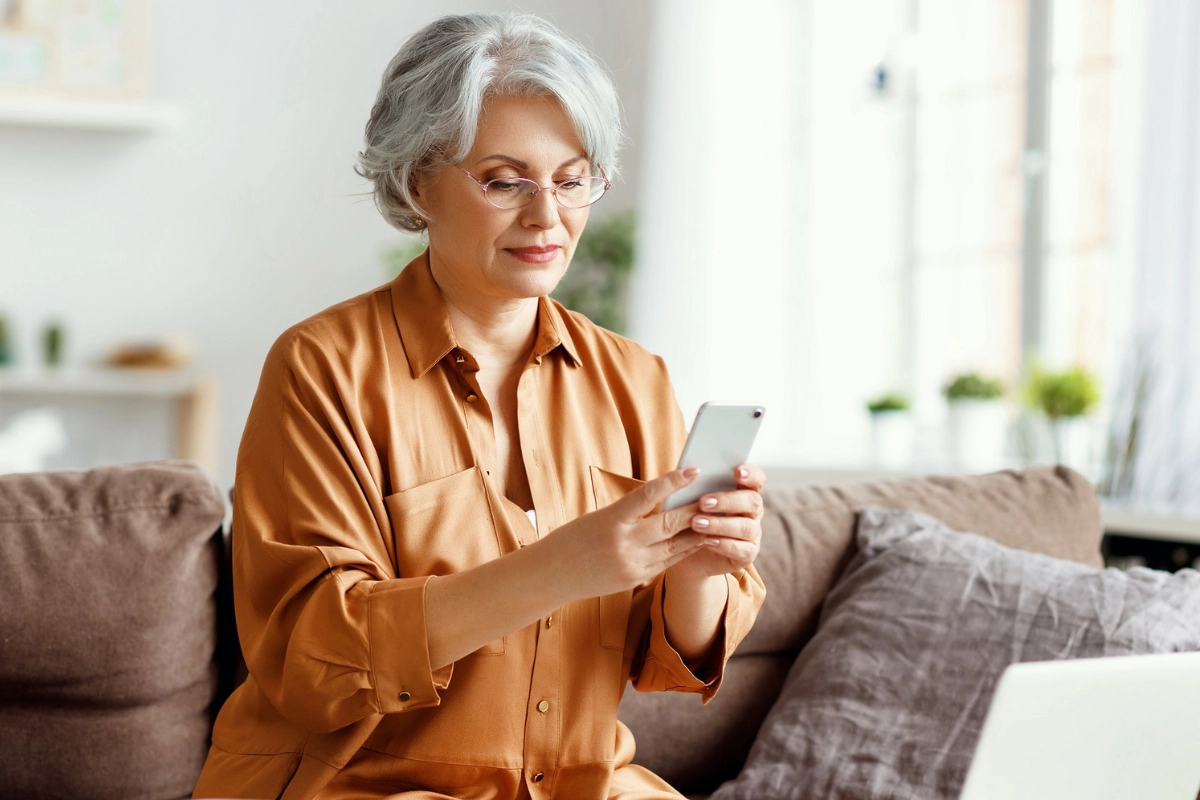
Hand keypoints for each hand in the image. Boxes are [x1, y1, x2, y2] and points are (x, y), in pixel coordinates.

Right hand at [540, 467, 709, 601]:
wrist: (551, 575)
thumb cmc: (571, 539)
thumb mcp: (597, 517)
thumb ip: (629, 512)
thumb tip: (662, 500)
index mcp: (610, 521)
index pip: (647, 496)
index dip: (673, 481)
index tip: (693, 469)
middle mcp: (624, 544)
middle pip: (669, 524)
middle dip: (696, 509)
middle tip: (717, 494)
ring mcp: (632, 565)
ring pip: (675, 546)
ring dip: (698, 531)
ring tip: (718, 517)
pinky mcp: (636, 578)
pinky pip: (667, 562)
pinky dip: (684, 549)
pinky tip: (698, 539)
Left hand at [665, 463, 763, 579]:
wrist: (684, 552)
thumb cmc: (688, 518)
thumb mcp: (690, 501)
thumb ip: (696, 487)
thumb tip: (686, 473)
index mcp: (743, 492)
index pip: (756, 479)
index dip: (751, 474)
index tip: (737, 471)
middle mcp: (752, 512)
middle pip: (752, 501)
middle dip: (728, 501)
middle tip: (703, 502)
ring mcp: (752, 534)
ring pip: (745, 526)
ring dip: (720, 524)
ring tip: (696, 523)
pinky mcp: (748, 554)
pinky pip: (742, 550)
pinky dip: (724, 544)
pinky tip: (706, 541)